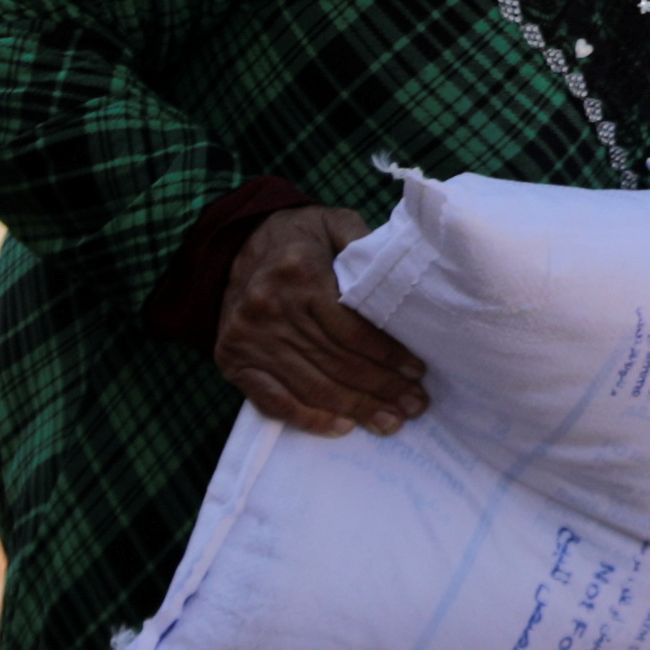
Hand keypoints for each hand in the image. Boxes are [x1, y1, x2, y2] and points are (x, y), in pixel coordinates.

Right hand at [213, 204, 427, 436]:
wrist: (235, 244)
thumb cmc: (298, 238)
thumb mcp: (332, 223)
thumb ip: (364, 242)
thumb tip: (401, 272)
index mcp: (299, 272)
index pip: (352, 329)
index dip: (388, 355)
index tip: (417, 372)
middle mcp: (270, 307)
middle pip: (337, 362)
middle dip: (382, 389)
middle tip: (414, 406)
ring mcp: (248, 337)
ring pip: (313, 386)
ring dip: (356, 409)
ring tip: (390, 422)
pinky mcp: (232, 359)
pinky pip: (273, 400)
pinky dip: (308, 419)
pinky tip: (342, 427)